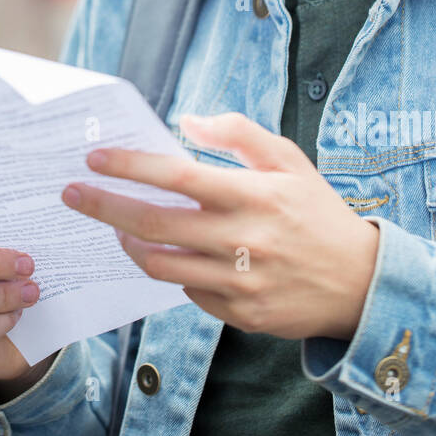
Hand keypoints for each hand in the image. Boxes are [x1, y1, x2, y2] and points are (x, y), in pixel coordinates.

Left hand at [62, 112, 379, 341]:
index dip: (130, 167)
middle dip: (104, 207)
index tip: (94, 158)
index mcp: (254, 195)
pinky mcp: (240, 315)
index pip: (177, 177)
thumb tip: (188, 120)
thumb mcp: (289, 160)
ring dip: (128, 244)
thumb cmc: (317, 212)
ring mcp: (240, 283)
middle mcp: (244, 241)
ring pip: (160, 266)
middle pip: (153, 226)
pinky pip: (187, 293)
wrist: (362, 283)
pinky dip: (170, 271)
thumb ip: (239, 134)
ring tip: (114, 227)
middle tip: (72, 194)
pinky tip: (164, 255)